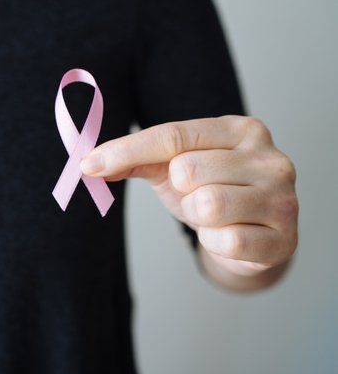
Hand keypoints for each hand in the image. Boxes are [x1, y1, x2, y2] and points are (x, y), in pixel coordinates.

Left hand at [79, 115, 297, 277]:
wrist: (255, 236)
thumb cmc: (212, 191)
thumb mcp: (173, 167)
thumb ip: (135, 158)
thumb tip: (88, 163)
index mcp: (240, 130)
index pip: (172, 135)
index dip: (125, 150)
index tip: (87, 164)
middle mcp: (269, 157)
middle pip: (186, 170)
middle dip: (181, 191)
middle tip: (198, 196)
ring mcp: (283, 197)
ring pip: (207, 205)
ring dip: (198, 218)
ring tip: (215, 216)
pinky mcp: (285, 238)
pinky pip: (227, 241)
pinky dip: (216, 243)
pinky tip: (230, 235)